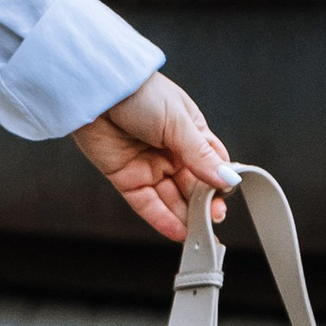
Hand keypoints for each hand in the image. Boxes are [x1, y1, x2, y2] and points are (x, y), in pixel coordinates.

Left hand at [71, 69, 238, 245]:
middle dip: (204, 206)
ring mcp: (148, 166)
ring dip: (186, 218)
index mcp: (189, 133)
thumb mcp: (179, 122)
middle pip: (193, 187)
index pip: (212, 165)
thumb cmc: (140, 92)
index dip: (219, 183)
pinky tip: (178, 232)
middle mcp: (171, 152)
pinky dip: (162, 219)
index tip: (225, 198)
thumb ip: (201, 155)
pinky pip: (147, 204)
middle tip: (213, 221)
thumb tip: (227, 179)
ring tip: (199, 236)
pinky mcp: (126, 178)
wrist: (98, 89)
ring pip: (171, 200)